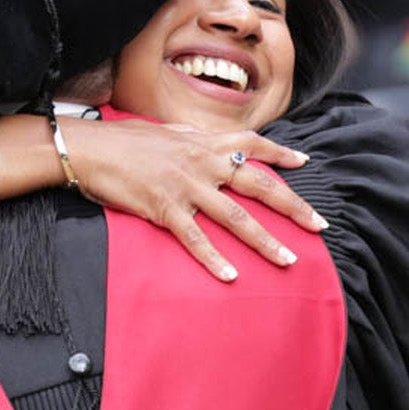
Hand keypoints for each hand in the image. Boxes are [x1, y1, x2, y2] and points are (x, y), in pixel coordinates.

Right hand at [63, 118, 319, 281]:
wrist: (89, 148)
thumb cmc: (125, 141)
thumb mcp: (167, 132)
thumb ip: (195, 140)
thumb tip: (212, 142)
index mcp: (204, 143)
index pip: (252, 145)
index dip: (280, 153)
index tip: (305, 162)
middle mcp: (203, 163)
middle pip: (258, 185)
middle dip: (293, 206)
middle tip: (319, 225)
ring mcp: (186, 187)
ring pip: (235, 217)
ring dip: (265, 240)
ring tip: (288, 259)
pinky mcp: (165, 209)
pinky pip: (195, 239)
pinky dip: (214, 258)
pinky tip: (231, 277)